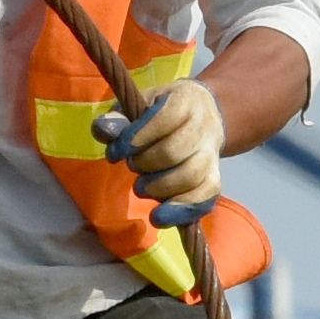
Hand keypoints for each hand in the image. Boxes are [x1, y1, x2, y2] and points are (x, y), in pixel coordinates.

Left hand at [97, 78, 226, 221]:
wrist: (204, 113)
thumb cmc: (161, 110)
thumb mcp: (138, 103)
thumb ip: (119, 117)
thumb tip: (105, 130)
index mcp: (185, 101)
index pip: (165, 119)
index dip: (136, 138)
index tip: (115, 152)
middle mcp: (204, 127)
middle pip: (175, 152)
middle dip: (145, 164)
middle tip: (132, 166)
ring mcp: (212, 154)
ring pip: (192, 176)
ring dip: (160, 188)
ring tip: (141, 188)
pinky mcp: (215, 178)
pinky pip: (205, 197)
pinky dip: (182, 210)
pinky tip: (160, 216)